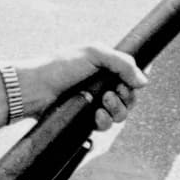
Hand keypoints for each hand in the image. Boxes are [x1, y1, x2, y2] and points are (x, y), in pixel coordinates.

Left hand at [16, 44, 147, 130]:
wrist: (36, 87)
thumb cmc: (61, 66)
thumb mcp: (94, 54)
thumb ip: (122, 63)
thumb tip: (144, 81)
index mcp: (105, 69)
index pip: (131, 79)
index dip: (134, 83)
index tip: (127, 83)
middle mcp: (102, 87)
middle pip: (129, 99)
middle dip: (126, 98)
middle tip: (111, 94)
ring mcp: (94, 104)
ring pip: (120, 115)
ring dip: (117, 111)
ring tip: (104, 103)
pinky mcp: (86, 120)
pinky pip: (105, 126)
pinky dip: (104, 121)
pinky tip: (97, 116)